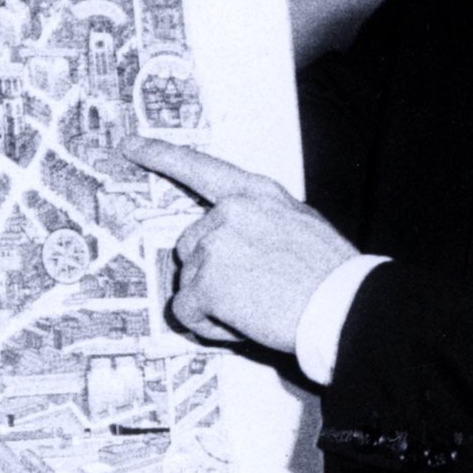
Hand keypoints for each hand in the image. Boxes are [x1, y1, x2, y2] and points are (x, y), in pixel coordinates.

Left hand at [122, 136, 360, 351]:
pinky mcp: (206, 283)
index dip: (160, 155)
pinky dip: (208, 325)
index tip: (130, 146)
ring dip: (213, 301)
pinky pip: (187, 311)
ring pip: (190, 281)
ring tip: (257, 307)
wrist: (342, 303)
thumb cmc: (330, 272)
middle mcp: (228, 212)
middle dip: (212, 272)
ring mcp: (214, 246)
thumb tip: (240, 240)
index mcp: (254, 193)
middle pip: (191, 245)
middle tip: (253, 291)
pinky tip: (240, 323)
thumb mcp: (300, 222)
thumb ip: (261, 220)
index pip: (198, 167)